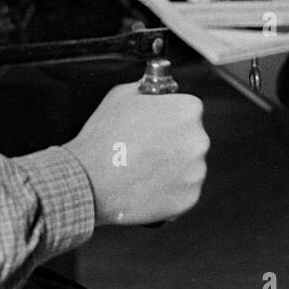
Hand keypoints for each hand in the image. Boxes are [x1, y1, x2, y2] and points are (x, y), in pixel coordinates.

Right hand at [64, 83, 208, 225]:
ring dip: (173, 168)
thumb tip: (153, 93)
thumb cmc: (103, 138)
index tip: (155, 125)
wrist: (89, 181)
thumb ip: (146, 90)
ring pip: (189, 167)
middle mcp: (199, 140)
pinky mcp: (189, 198)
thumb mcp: (121, 95)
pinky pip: (184, 191)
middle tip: (147, 149)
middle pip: (191, 139)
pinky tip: (147, 186)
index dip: (168, 117)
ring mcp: (196, 172)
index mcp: (187, 110)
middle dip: (173, 143)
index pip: (188, 110)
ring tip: (143, 170)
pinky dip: (170, 191)